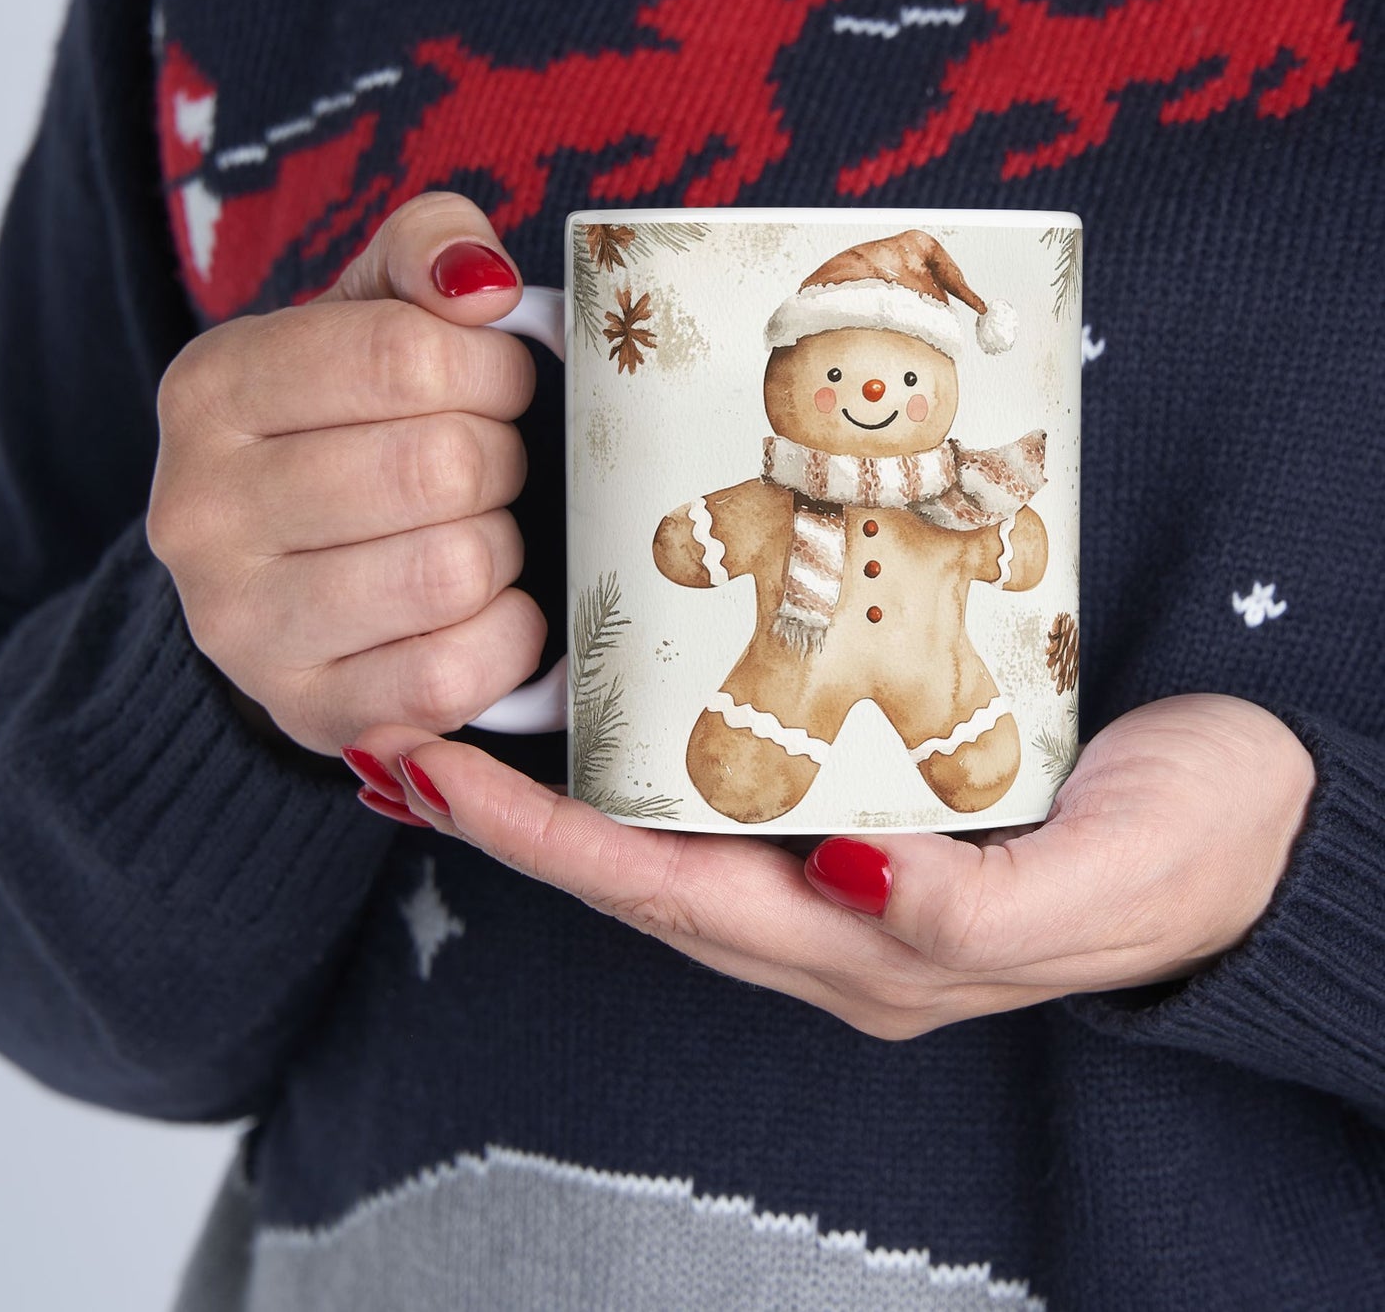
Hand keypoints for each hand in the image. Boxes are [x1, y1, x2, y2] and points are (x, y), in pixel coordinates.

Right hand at [147, 193, 544, 753]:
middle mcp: (200, 512)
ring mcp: (243, 627)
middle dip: (500, 460)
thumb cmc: (348, 429)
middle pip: (441, 467)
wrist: (284, 575)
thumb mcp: (369, 313)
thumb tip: (483, 284)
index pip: (406, 355)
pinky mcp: (309, 711)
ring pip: (453, 570)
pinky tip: (487, 609)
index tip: (497, 386)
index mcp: (212, 389)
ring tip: (475, 533)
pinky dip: (506, 636)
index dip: (492, 370)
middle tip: (488, 467)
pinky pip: (454, 674)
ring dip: (501, 548)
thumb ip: (426, 252)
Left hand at [347, 695, 1315, 1036]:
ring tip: (466, 728)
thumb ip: (973, 910)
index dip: (543, 844)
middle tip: (403, 739)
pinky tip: (607, 719)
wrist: (1268, 821)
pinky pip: (730, 795)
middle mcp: (837, 920)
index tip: (432, 775)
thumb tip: (846, 879)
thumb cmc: (1197, 850)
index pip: (669, 897)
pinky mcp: (874, 810)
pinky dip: (647, 764)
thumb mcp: (1104, 883)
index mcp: (875, 951)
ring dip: (562, 797)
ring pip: (671, 840)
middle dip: (513, 821)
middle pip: (639, 875)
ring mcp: (848, 871)